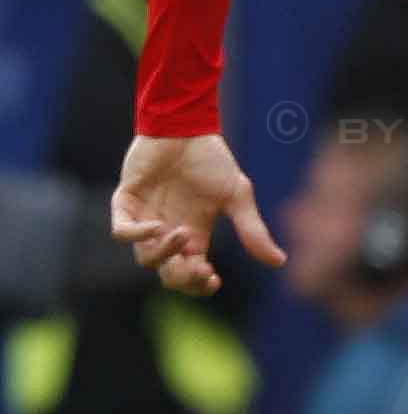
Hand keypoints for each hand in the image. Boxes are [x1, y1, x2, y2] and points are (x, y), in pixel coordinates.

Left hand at [112, 134, 278, 296]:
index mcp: (195, 235)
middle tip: (199, 267)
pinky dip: (136, 235)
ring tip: (181, 233)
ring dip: (164, 253)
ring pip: (145, 258)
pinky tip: (156, 226)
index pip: (192, 274)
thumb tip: (279, 261)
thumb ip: (252, 230)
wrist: (185, 129)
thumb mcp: (238, 197)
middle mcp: (169, 232)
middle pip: (168, 274)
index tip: (214, 277)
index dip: (200, 284)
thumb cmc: (212, 160)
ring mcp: (145, 219)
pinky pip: (122, 232)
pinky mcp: (126, 202)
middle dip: (183, 278)